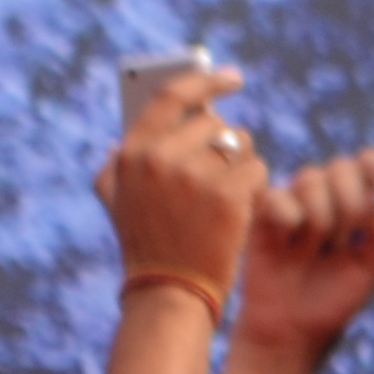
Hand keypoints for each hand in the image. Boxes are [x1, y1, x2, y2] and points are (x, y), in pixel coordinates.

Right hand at [98, 65, 261, 295]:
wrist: (168, 295)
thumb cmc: (147, 249)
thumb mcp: (117, 204)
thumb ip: (116, 167)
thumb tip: (122, 138)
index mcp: (132, 152)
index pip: (172, 96)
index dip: (205, 81)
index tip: (232, 78)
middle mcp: (159, 158)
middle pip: (214, 124)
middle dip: (227, 145)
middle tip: (226, 173)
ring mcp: (193, 177)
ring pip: (241, 145)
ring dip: (242, 167)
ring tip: (228, 199)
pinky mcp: (226, 197)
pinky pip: (257, 171)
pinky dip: (257, 190)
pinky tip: (243, 212)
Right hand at [238, 150, 373, 359]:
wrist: (291, 334)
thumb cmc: (331, 304)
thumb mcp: (367, 271)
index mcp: (354, 206)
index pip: (368, 166)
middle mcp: (324, 198)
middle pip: (342, 167)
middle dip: (350, 202)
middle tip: (343, 241)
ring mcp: (293, 204)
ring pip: (310, 177)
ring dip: (321, 217)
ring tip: (315, 250)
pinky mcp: (263, 215)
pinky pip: (278, 196)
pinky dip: (290, 219)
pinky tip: (288, 244)